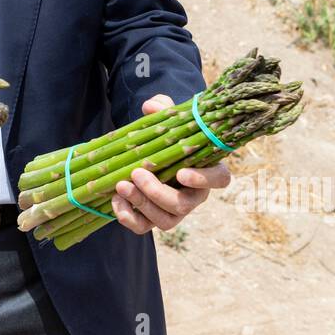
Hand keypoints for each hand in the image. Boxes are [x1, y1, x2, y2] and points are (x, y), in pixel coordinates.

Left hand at [111, 93, 230, 233]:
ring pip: (165, 220)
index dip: (204, 179)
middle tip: (137, 173)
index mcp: (206, 170)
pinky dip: (128, 218)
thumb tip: (151, 106)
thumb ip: (163, 110)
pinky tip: (115, 201)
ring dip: (141, 204)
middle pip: (183, 205)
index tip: (182, 173)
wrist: (150, 154)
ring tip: (121, 186)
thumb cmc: (167, 136)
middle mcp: (194, 195)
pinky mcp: (154, 219)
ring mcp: (174, 210)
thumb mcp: (168, 120)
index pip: (219, 179)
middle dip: (158, 192)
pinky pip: (144, 228)